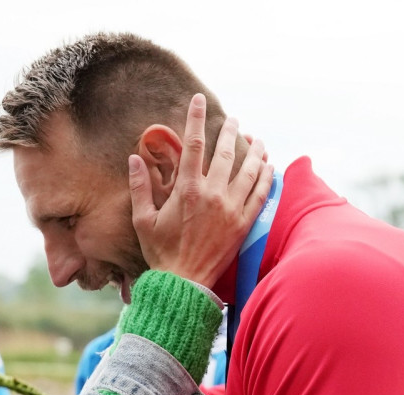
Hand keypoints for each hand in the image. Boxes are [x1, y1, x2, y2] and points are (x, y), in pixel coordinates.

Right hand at [129, 92, 273, 288]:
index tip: (199, 100)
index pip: (193, 145)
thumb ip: (140, 187)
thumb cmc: (161, 254)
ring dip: (255, 151)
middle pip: (226, 153)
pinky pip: (261, 194)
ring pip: (249, 171)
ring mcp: (232, 209)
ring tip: (257, 139)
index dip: (196, 119)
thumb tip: (134, 158)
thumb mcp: (143, 220)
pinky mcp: (245, 224)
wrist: (185, 285)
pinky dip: (266, 177)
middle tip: (234, 119)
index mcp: (187, 190)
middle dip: (230, 131)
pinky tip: (269, 166)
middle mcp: (212, 195)